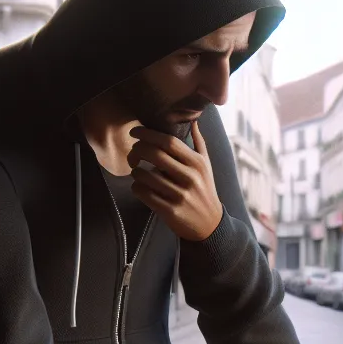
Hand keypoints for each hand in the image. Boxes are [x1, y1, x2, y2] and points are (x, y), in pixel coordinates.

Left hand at [129, 122, 222, 242]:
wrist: (210, 224)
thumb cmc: (204, 190)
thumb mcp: (206, 166)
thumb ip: (198, 142)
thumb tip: (194, 119)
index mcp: (197, 163)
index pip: (168, 141)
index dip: (148, 133)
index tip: (134, 131)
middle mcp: (190, 177)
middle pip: (155, 154)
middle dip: (137, 150)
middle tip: (133, 153)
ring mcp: (180, 195)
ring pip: (145, 175)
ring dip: (135, 171)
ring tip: (137, 171)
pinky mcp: (170, 211)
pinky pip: (144, 194)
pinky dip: (136, 187)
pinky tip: (139, 186)